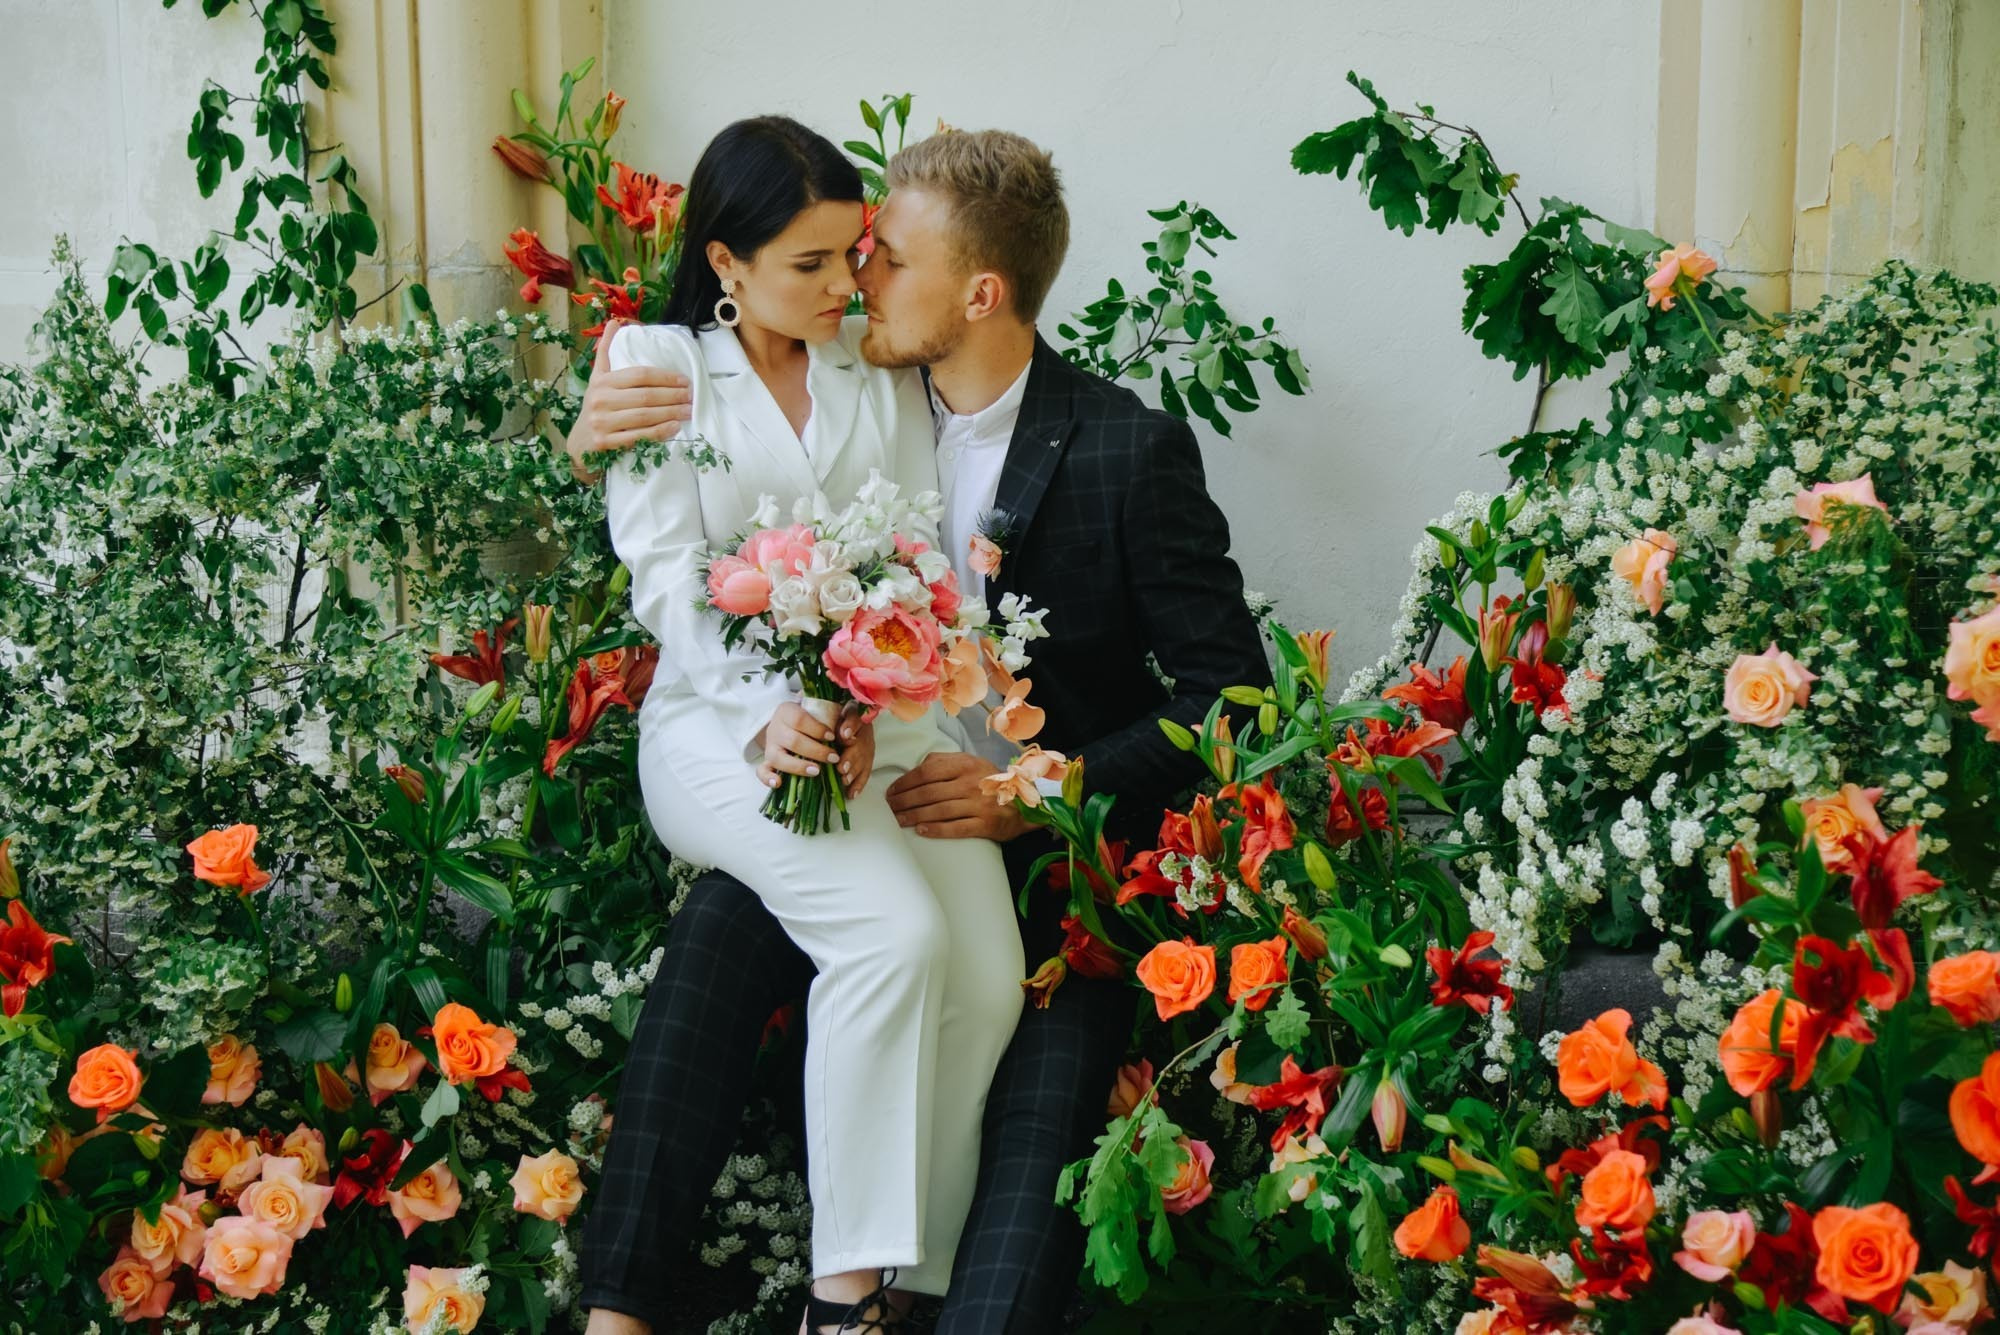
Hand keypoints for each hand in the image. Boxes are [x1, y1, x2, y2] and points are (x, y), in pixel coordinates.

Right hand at [567, 318, 693, 484]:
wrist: (580, 441)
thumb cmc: (597, 405)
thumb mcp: (598, 377)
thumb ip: (606, 351)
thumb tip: (614, 322)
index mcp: (602, 381)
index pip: (640, 375)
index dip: (665, 377)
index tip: (684, 380)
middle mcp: (600, 400)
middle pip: (645, 396)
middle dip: (673, 396)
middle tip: (691, 396)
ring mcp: (602, 422)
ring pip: (644, 416)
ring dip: (671, 413)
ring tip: (688, 411)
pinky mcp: (606, 442)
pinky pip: (639, 436)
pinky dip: (659, 432)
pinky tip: (674, 427)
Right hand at [754, 701, 840, 789]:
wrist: (788, 722)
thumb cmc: (810, 718)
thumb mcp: (819, 711)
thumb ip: (833, 718)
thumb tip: (850, 736)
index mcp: (787, 712)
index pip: (800, 719)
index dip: (817, 729)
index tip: (832, 736)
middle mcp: (775, 728)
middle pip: (792, 741)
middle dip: (815, 751)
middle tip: (833, 758)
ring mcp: (770, 746)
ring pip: (778, 757)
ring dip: (798, 766)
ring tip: (817, 771)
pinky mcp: (767, 760)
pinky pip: (762, 770)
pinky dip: (767, 778)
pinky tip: (778, 784)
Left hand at [835, 705, 875, 796]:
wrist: (843, 718)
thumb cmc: (831, 715)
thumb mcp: (829, 711)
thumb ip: (827, 714)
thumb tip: (818, 712)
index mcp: (853, 715)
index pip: (855, 717)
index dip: (851, 726)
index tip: (844, 735)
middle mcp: (863, 731)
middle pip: (861, 744)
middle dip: (851, 757)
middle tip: (841, 768)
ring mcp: (867, 746)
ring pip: (864, 760)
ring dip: (854, 771)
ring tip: (844, 780)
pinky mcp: (867, 759)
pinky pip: (865, 772)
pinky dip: (859, 784)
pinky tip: (852, 793)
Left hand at [886, 753, 1032, 840]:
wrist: (1024, 803)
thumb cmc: (989, 782)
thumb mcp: (971, 762)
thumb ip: (944, 760)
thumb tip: (917, 766)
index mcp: (965, 764)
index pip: (927, 771)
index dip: (905, 782)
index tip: (891, 792)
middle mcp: (971, 782)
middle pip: (929, 792)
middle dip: (904, 801)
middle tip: (889, 809)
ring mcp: (979, 803)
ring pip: (939, 810)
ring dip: (914, 816)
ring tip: (898, 821)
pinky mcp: (985, 824)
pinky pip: (956, 828)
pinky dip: (936, 830)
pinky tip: (920, 831)